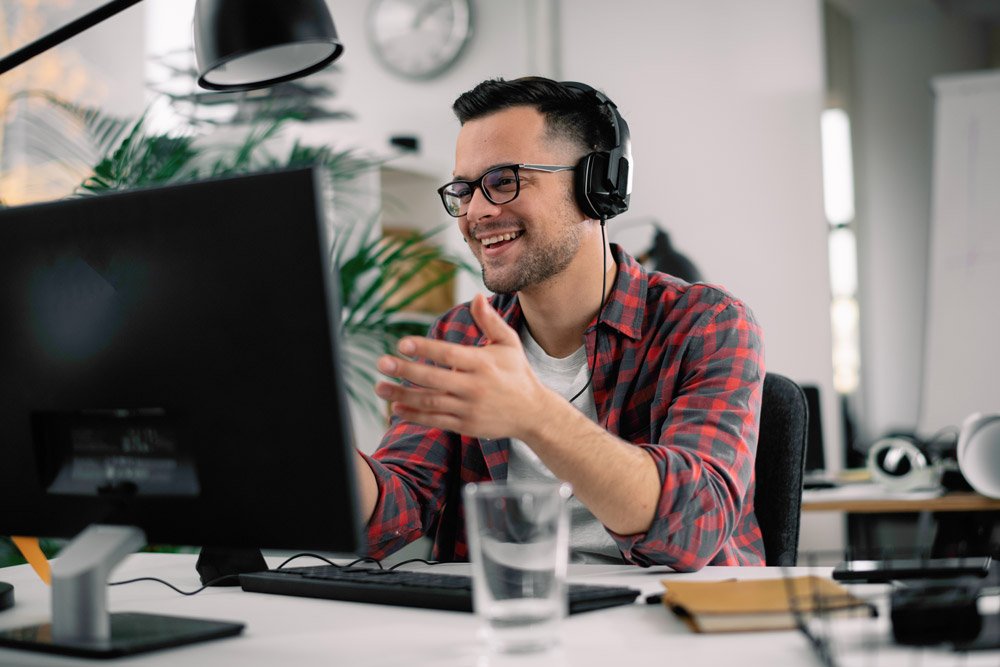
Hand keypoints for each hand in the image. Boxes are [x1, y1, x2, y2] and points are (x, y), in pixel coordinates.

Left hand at [374, 293, 550, 439]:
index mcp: (483, 363)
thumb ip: (490, 321)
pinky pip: (436, 421)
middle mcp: (475, 386)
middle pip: (435, 378)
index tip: (402, 343)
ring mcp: (469, 408)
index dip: (424, 348)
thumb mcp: (508, 343)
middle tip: (381, 363)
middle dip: (406, 371)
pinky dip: (415, 416)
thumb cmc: (517, 373)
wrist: (533, 413)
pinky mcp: (465, 426)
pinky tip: (396, 408)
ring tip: (379, 387)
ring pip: (431, 402)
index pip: (449, 354)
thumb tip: (477, 295)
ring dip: (403, 395)